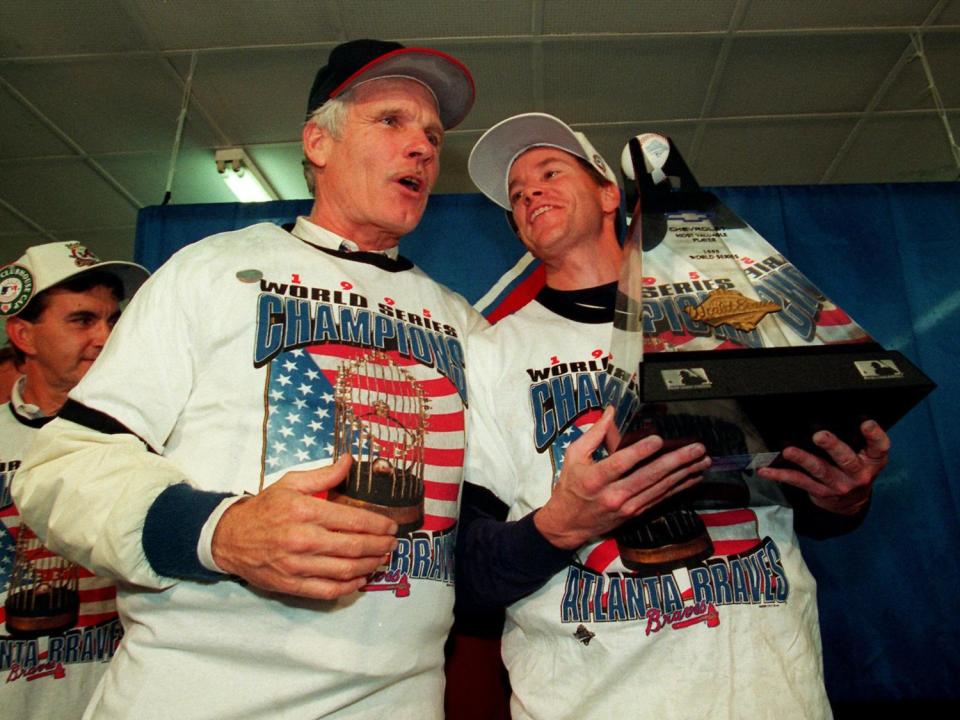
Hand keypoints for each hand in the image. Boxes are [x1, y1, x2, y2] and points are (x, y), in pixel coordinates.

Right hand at [211, 455, 398, 599]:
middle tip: (393, 544)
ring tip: (382, 559)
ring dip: (370, 565)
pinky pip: (327, 590)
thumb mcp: (291, 483)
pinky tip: (361, 579)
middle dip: (379, 546)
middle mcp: (302, 539)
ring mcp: (297, 565)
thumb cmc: (264, 508)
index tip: (390, 525)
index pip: (352, 520)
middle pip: (353, 546)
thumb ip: (323, 475)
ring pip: (344, 570)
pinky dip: (349, 587)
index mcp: (305, 511)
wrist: (230, 537)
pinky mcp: (291, 584)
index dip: (377, 525)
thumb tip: (350, 461)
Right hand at [534, 406, 710, 549]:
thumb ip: (594, 433)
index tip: (658, 439)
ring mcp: (627, 506)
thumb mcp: (574, 456)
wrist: (568, 524)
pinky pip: (661, 498)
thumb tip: (610, 411)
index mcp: (595, 478)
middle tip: (696, 449)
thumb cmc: (570, 486)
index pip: (621, 463)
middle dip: (676, 461)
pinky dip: (679, 488)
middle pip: (649, 476)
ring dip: (685, 473)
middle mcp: (614, 494)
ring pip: (660, 488)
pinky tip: (694, 477)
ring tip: (703, 460)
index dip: (640, 451)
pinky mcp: (635, 513)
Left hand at [758, 420, 889, 515]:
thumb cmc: (856, 470)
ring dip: (803, 459)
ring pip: (820, 470)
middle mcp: (858, 474)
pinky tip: (766, 471)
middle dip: (832, 446)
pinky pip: (799, 481)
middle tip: (820, 436)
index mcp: (872, 460)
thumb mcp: (868, 456)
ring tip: (789, 451)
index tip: (866, 424)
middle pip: (846, 459)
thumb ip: (860, 439)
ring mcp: (838, 485)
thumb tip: (839, 413)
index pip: (879, 446)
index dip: (874, 435)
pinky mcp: (820, 492)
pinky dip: (780, 475)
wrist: (851, 503)